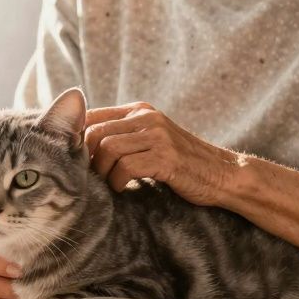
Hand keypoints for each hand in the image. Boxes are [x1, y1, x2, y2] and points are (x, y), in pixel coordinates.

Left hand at [84, 101, 240, 206]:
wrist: (223, 174)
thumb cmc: (181, 162)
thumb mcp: (151, 139)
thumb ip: (123, 136)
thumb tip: (80, 144)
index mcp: (139, 111)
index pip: (91, 115)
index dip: (76, 139)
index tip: (76, 160)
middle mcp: (147, 118)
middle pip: (94, 132)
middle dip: (86, 158)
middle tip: (91, 177)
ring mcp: (157, 136)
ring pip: (107, 148)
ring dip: (102, 172)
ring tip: (108, 183)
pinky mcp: (166, 157)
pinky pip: (126, 167)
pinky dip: (118, 181)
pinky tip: (123, 188)